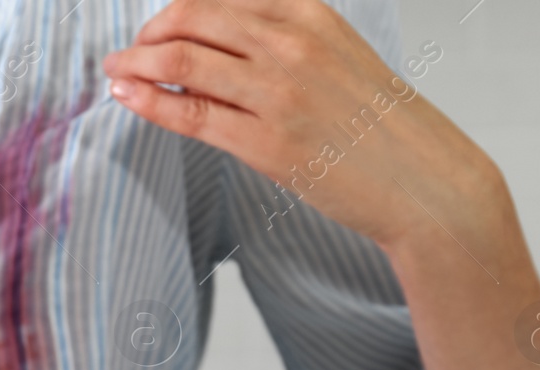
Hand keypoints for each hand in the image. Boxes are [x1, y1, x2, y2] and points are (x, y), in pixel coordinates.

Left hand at [102, 0, 504, 252]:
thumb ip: (279, 39)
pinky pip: (190, 113)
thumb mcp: (335, 55)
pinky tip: (127, 96)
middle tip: (128, 52)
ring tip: (116, 72)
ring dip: (135, 64)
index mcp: (308, 12)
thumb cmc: (377, 125)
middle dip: (147, 33)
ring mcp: (278, 93)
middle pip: (191, 18)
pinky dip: (148, 101)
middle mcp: (292, 43)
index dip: (176, 9)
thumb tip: (215, 38)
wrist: (424, 182)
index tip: (155, 26)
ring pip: (182, 61)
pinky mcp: (267, 143)